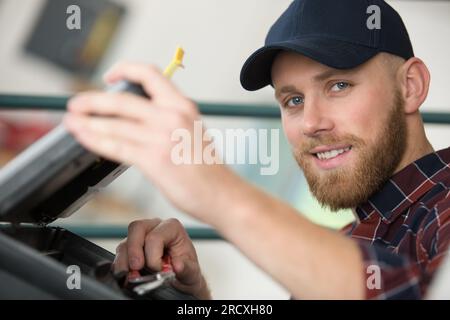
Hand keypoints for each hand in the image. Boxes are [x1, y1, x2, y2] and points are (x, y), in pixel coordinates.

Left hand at [64, 62, 238, 221]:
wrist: (223, 194)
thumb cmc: (209, 169)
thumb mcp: (193, 131)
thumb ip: (168, 120)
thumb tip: (138, 119)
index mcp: (183, 106)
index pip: (149, 74)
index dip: (125, 69)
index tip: (110, 76)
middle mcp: (172, 116)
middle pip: (123, 99)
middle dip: (93, 100)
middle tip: (76, 103)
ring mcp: (162, 137)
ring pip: (114, 123)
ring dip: (87, 121)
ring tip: (71, 122)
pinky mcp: (153, 159)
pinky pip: (116, 146)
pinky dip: (94, 140)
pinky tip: (83, 137)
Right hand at [114, 218, 210, 298]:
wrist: (180, 279)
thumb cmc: (187, 270)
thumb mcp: (192, 272)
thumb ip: (187, 269)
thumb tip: (178, 266)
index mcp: (172, 228)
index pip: (156, 235)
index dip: (153, 255)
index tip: (158, 270)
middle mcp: (155, 227)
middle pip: (136, 228)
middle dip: (134, 250)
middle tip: (136, 268)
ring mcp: (141, 236)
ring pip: (125, 241)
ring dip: (124, 260)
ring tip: (129, 276)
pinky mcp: (131, 247)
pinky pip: (120, 252)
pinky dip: (120, 265)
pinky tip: (125, 276)